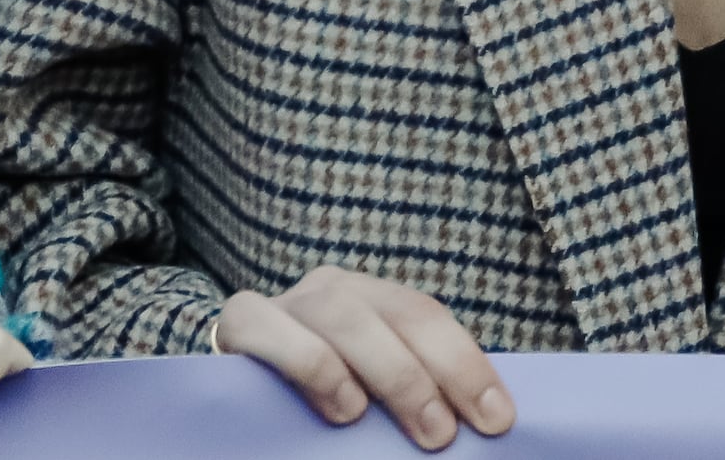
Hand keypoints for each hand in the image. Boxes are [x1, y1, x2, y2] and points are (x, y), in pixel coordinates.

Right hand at [210, 266, 510, 448]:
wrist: (226, 380)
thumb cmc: (311, 396)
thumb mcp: (367, 392)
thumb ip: (404, 398)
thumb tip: (468, 429)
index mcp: (375, 300)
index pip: (430, 318)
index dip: (467, 364)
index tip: (498, 418)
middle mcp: (336, 290)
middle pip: (397, 313)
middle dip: (431, 374)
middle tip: (446, 435)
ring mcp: (289, 299)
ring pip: (343, 316)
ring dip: (384, 370)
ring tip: (408, 425)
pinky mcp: (242, 319)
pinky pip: (274, 326)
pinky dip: (310, 362)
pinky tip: (340, 406)